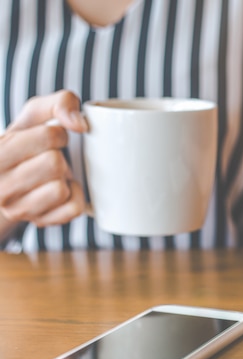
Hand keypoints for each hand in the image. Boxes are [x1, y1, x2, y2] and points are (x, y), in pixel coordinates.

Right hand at [0, 90, 88, 227]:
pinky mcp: (39, 222)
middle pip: (55, 164)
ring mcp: (17, 208)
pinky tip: (61, 191)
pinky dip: (75, 197)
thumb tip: (79, 124)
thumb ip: (60, 103)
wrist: (13, 177)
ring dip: (65, 178)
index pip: (48, 137)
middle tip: (49, 158)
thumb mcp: (36, 114)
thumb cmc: (28, 140)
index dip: (58, 135)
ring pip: (61, 189)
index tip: (48, 139)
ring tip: (51, 175)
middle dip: (59, 157)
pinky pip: (73, 208)